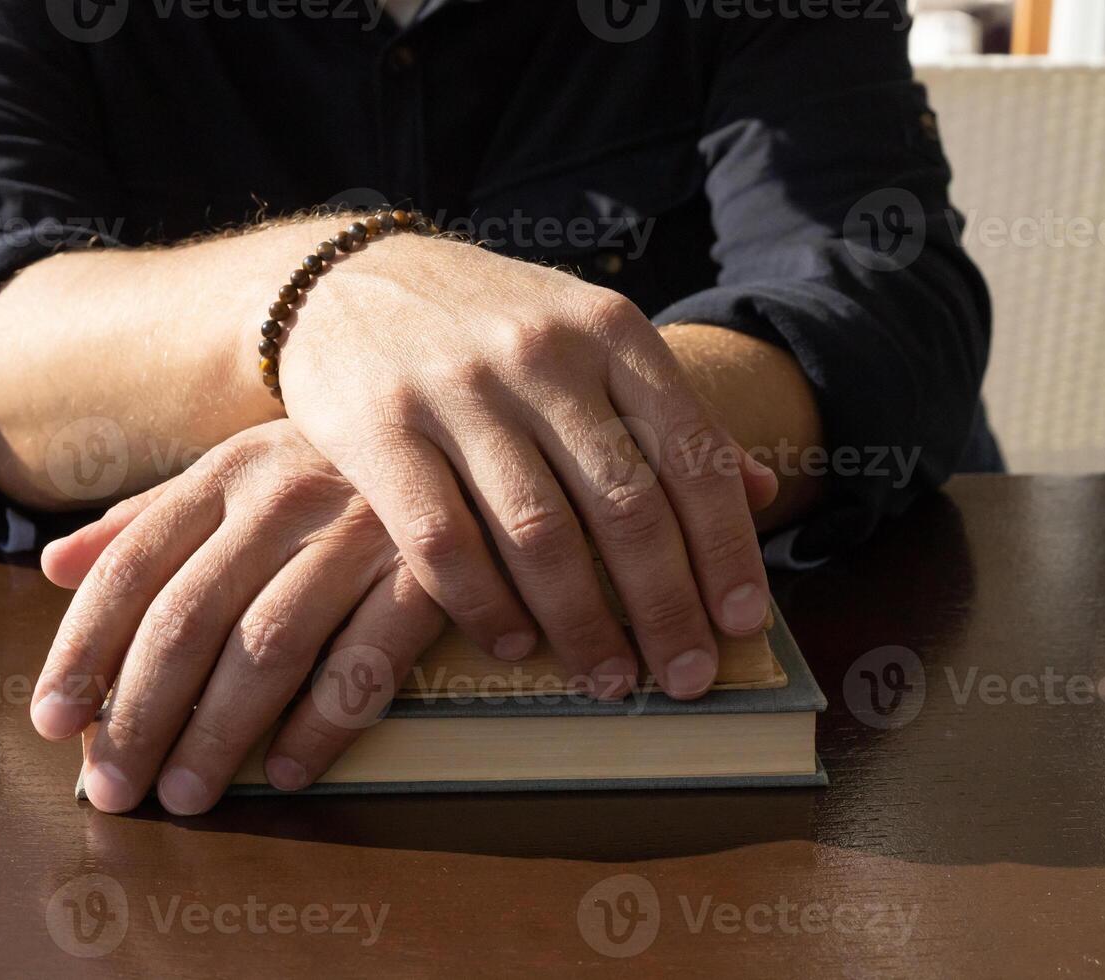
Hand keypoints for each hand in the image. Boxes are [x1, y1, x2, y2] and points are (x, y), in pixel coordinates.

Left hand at [28, 420, 445, 813]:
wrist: (455, 419)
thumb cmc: (328, 462)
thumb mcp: (236, 468)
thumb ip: (148, 519)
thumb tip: (54, 566)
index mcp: (225, 474)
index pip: (133, 567)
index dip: (85, 648)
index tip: (53, 721)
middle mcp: (283, 498)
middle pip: (191, 617)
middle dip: (141, 711)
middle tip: (115, 786)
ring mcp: (358, 533)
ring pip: (270, 645)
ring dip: (220, 731)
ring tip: (186, 795)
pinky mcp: (428, 572)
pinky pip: (367, 659)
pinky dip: (324, 722)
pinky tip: (287, 771)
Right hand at [278, 232, 778, 699]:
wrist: (341, 278)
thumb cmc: (483, 322)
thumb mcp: (586, 335)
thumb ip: (667, 411)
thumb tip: (763, 489)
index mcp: (608, 329)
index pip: (691, 453)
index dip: (726, 549)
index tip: (742, 623)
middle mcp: (540, 354)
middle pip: (625, 506)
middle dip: (665, 607)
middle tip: (688, 677)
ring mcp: (456, 389)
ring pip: (538, 533)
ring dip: (582, 623)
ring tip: (610, 679)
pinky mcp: (379, 427)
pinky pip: (443, 540)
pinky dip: (484, 605)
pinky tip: (512, 644)